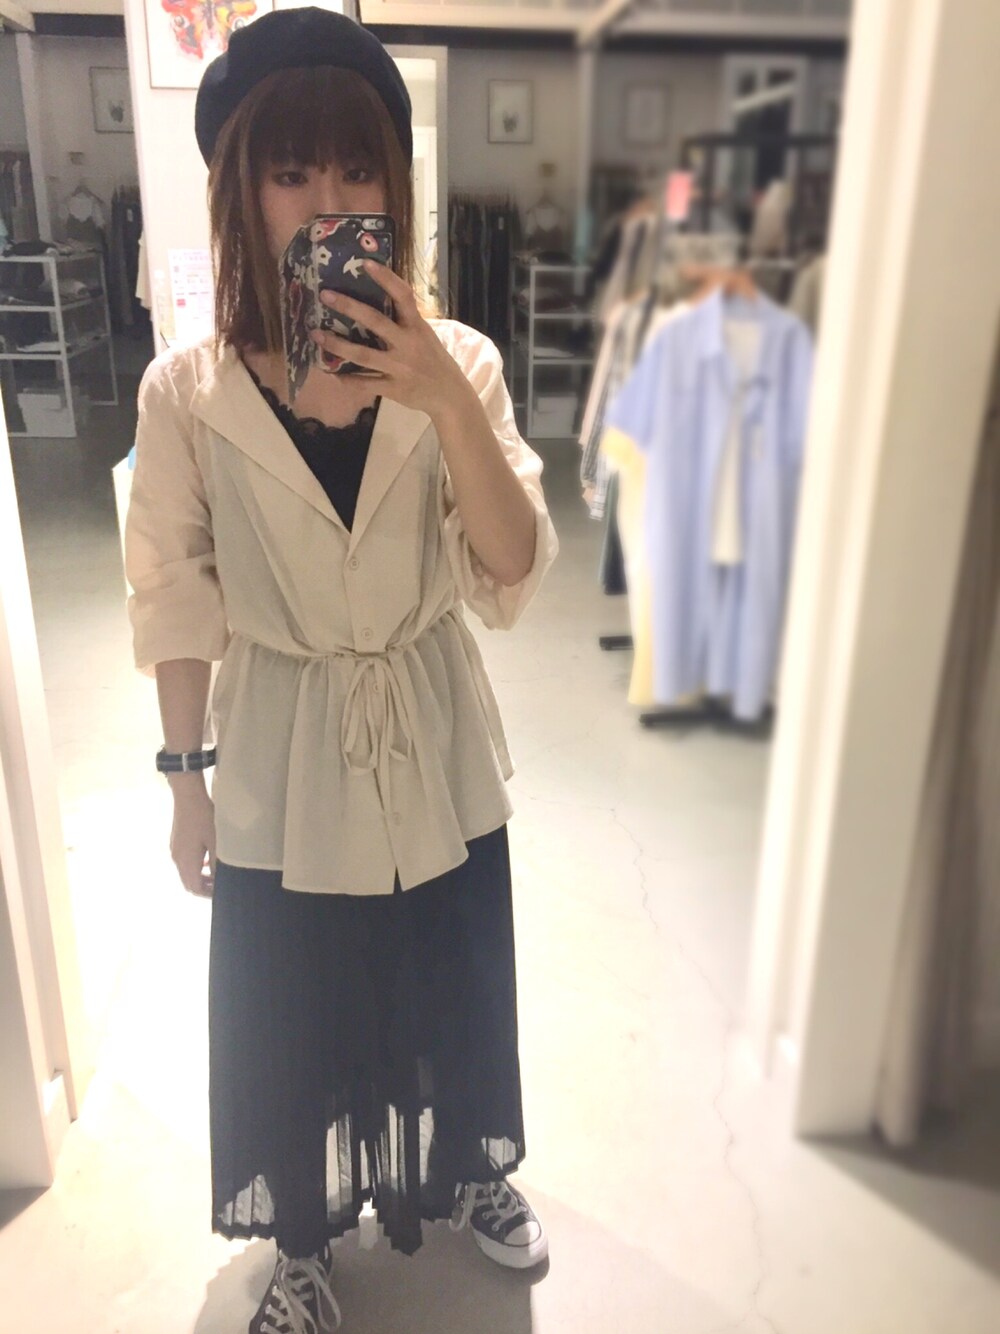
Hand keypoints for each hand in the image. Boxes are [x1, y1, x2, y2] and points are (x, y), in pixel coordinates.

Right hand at [169, 783, 216, 898]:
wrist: (187, 796)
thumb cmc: (204, 818)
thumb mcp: (216, 842)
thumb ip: (217, 863)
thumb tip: (220, 880)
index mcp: (186, 861)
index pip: (194, 887)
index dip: (207, 894)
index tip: (221, 893)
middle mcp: (177, 859)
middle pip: (188, 882)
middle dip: (204, 887)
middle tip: (220, 886)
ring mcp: (174, 851)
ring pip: (186, 872)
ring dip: (200, 877)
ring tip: (216, 874)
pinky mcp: (175, 843)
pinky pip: (184, 862)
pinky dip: (195, 866)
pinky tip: (207, 859)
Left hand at [311, 264, 470, 419]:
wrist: (449, 395)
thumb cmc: (434, 360)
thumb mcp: (425, 335)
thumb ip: (405, 321)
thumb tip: (379, 298)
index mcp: (417, 327)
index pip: (403, 296)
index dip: (386, 278)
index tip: (366, 263)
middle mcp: (407, 344)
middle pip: (375, 322)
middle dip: (349, 307)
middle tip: (325, 295)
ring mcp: (399, 367)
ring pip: (363, 355)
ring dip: (337, 345)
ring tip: (316, 335)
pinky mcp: (394, 388)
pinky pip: (366, 383)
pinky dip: (347, 379)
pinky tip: (331, 372)